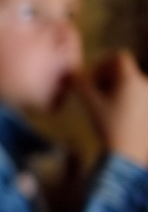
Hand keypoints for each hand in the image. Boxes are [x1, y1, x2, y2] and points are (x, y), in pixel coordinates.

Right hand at [75, 50, 147, 168]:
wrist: (127, 153)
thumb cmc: (108, 125)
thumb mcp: (89, 102)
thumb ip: (79, 83)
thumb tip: (70, 72)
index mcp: (132, 79)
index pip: (120, 57)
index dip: (103, 62)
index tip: (93, 76)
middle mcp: (146, 85)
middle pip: (126, 71)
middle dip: (109, 77)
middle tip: (95, 92)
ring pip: (132, 84)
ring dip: (117, 88)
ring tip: (105, 105)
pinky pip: (139, 97)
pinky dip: (127, 99)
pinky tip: (117, 115)